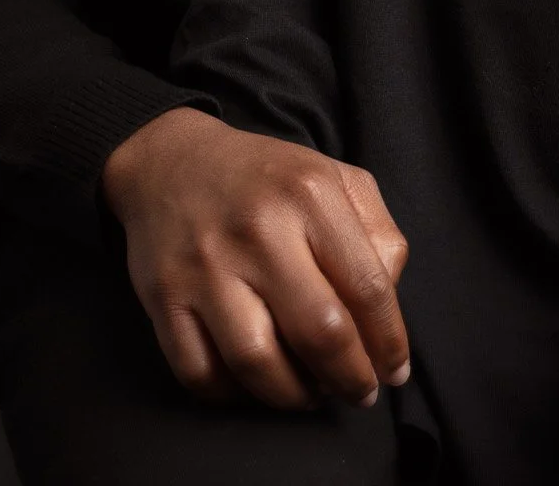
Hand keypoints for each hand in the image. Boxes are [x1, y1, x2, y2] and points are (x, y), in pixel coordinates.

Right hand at [102, 107, 409, 409]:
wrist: (172, 163)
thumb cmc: (267, 181)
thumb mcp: (335, 178)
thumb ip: (377, 232)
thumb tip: (389, 303)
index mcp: (310, 193)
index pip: (368, 285)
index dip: (389, 342)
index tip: (394, 371)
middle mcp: (259, 228)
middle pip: (319, 331)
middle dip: (350, 378)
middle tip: (358, 392)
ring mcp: (206, 266)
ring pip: (258, 363)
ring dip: (294, 396)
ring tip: (311, 391)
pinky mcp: (164, 298)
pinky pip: (201, 373)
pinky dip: (234, 395)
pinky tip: (257, 383)